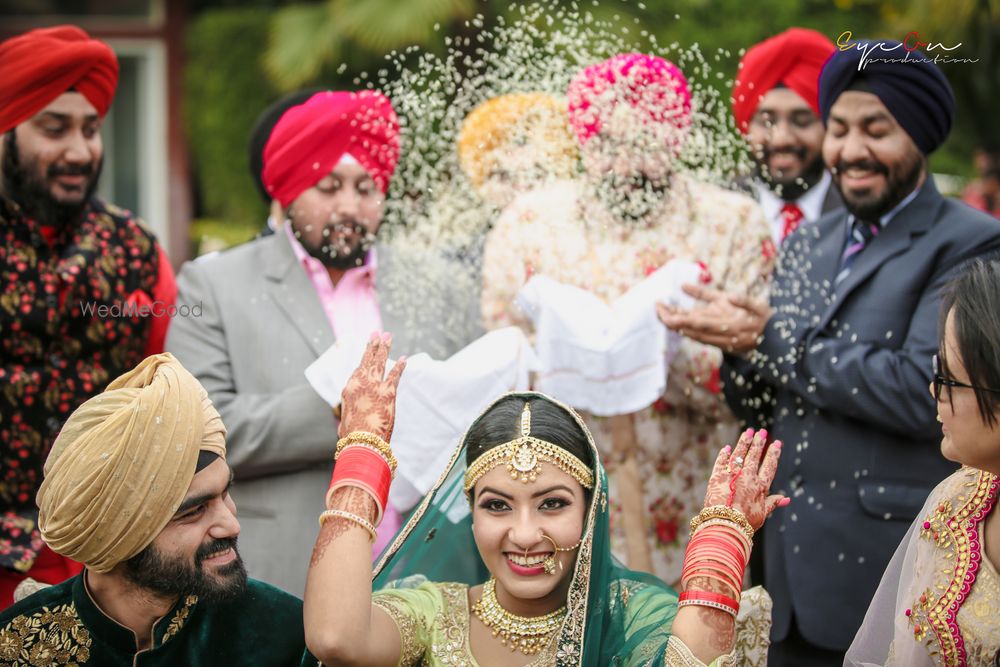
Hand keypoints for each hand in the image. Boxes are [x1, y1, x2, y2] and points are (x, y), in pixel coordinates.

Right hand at [338, 333, 406, 440]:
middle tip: (377, 334)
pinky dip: (400, 366)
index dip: (363, 360)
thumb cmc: (352, 438)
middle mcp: (360, 383)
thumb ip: (349, 419)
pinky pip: (395, 374)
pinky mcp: (388, 391)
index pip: (357, 371)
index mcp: (349, 390)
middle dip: (373, 346)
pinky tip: (404, 358)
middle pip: (367, 360)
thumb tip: (346, 427)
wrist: (362, 442)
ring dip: (384, 348)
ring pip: (379, 362)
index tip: (368, 352)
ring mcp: (374, 385)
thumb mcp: (346, 425)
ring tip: (388, 336)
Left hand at [657, 284, 771, 353]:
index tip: (665, 312)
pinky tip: (675, 319)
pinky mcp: (717, 342)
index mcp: (728, 324)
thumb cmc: (765, 320)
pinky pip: (697, 336)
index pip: (697, 323)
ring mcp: (717, 339)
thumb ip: (743, 300)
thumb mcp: (758, 306)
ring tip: (662, 310)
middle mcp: (719, 334)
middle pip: (689, 329)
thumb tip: (731, 295)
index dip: (679, 319)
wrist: (774, 343)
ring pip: (691, 334)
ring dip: (676, 324)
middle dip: (671, 319)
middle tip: (657, 306)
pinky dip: (685, 328)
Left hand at [704, 429, 787, 530]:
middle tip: (762, 431)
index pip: (769, 466)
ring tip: (748, 432)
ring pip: (739, 454)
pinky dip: (724, 454)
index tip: (777, 443)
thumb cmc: (746, 522)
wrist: (725, 524)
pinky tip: (727, 448)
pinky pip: (721, 462)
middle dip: (759, 442)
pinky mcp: (717, 476)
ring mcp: (732, 475)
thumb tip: (787, 498)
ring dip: (744, 442)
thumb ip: (773, 503)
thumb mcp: (763, 514)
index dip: (773, 454)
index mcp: (760, 486)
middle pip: (754, 456)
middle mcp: (747, 477)